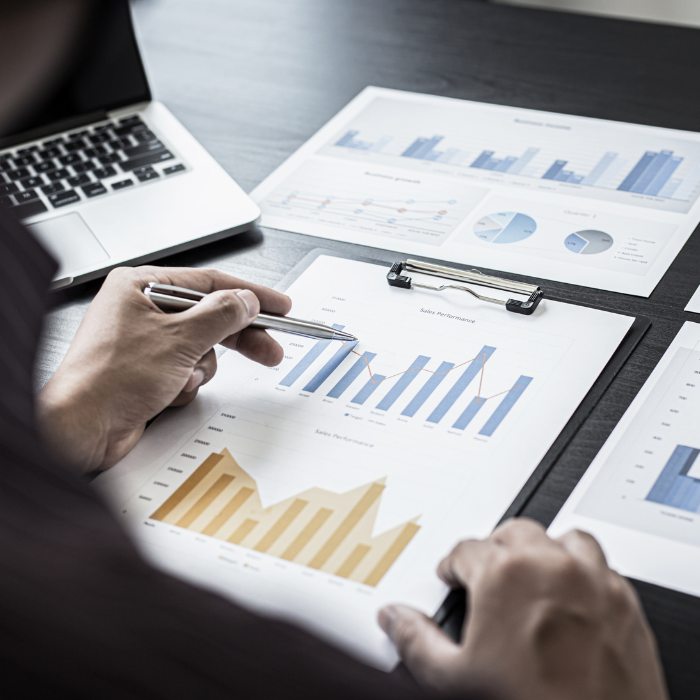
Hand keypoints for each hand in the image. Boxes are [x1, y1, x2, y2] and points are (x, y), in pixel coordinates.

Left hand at [37, 266, 290, 473]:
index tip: (278, 306)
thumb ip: (221, 315)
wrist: (80, 430)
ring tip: (181, 377)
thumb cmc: (108, 379)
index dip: (249, 295)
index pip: (209, 282)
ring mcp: (144, 342)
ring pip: (201, 349)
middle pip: (209, 317)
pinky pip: (188, 371)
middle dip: (237, 337)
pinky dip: (185, 384)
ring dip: (199, 368)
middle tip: (270, 348)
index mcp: (140, 286)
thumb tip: (246, 301)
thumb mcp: (179, 339)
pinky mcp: (148, 371)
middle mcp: (141, 310)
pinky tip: (168, 391)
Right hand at [378, 519, 667, 699]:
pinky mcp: (625, 602)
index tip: (452, 577)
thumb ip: (416, 641)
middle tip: (487, 576)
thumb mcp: (455, 681)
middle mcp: (550, 566)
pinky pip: (602, 566)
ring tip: (532, 575)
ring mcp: (592, 580)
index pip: (465, 549)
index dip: (452, 566)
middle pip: (514, 532)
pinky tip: (573, 596)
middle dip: (495, 550)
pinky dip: (584, 573)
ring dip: (544, 551)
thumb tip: (394, 618)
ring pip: (563, 539)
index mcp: (504, 575)